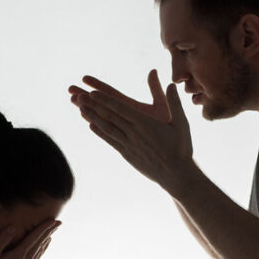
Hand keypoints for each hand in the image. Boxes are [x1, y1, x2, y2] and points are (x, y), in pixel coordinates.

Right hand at [0, 219, 59, 258]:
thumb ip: (2, 240)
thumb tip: (13, 228)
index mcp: (18, 255)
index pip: (34, 238)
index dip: (44, 228)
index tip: (53, 220)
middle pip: (40, 243)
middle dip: (49, 231)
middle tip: (59, 222)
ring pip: (40, 250)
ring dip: (47, 239)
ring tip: (53, 231)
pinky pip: (37, 257)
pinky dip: (42, 249)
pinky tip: (43, 246)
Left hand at [68, 69, 198, 194]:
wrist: (176, 175)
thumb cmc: (181, 148)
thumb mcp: (181, 123)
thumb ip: (174, 103)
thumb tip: (171, 83)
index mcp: (145, 123)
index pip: (120, 108)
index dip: (104, 100)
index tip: (92, 92)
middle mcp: (133, 133)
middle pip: (109, 116)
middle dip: (93, 105)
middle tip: (78, 96)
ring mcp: (129, 144)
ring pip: (106, 128)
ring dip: (92, 117)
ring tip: (79, 108)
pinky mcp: (127, 154)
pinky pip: (110, 140)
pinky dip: (100, 132)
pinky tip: (91, 125)